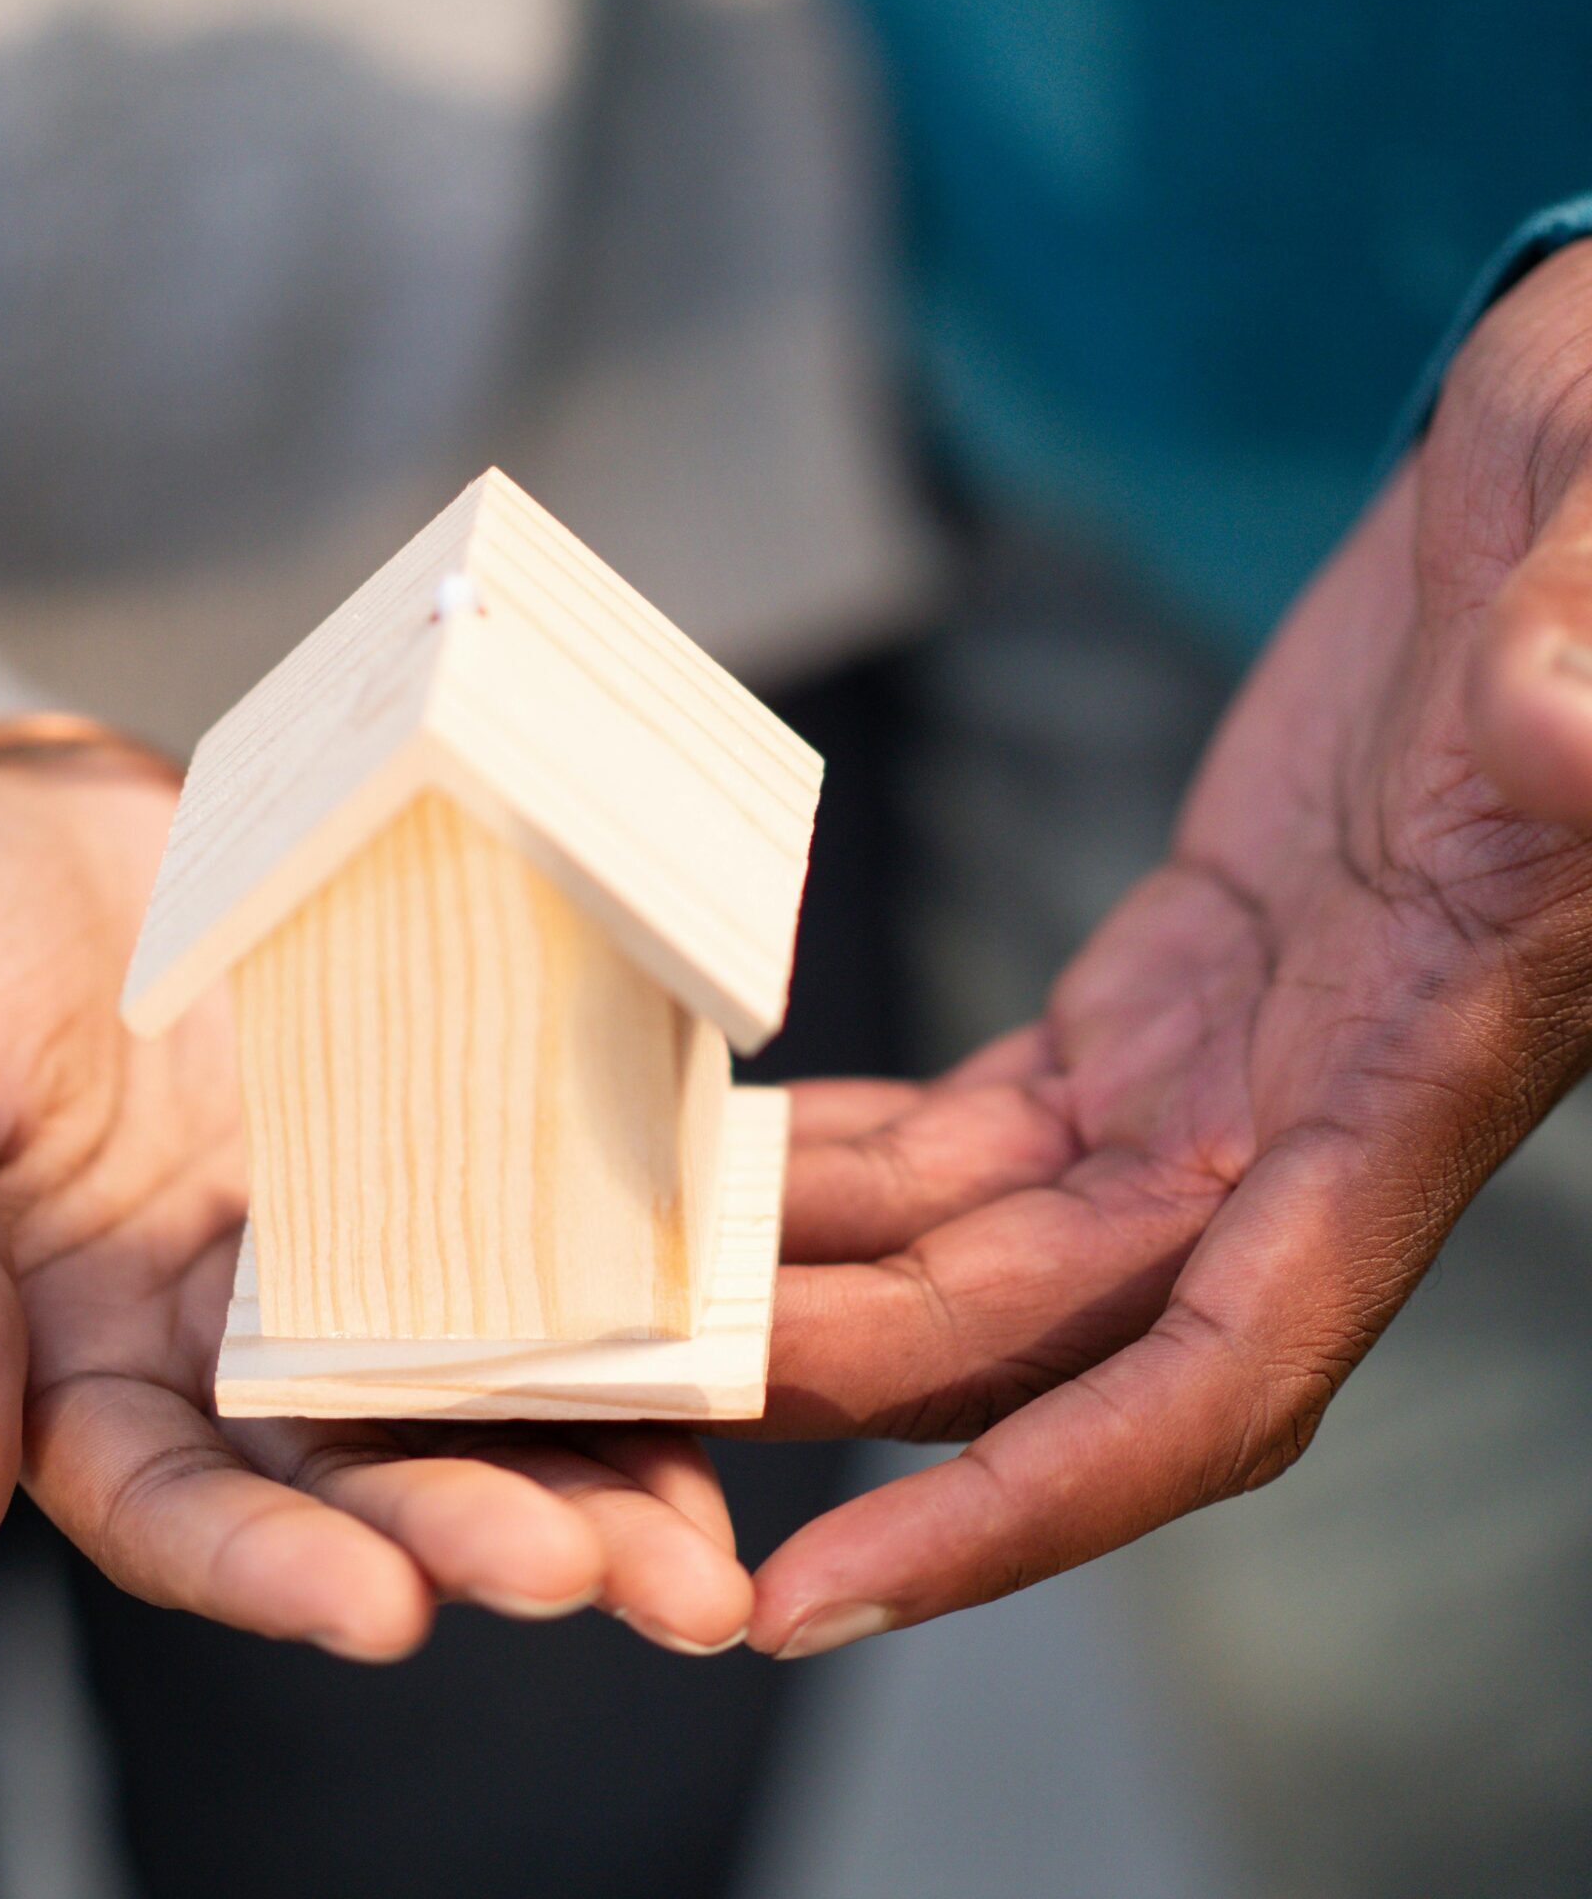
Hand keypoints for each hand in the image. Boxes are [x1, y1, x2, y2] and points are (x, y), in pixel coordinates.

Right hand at [0, 757, 750, 1659]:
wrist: (25, 821)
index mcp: (79, 1363)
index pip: (177, 1510)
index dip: (275, 1571)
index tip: (386, 1613)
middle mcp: (227, 1342)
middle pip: (359, 1480)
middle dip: (479, 1537)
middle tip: (607, 1582)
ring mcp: (341, 1254)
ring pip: (469, 1398)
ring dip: (586, 1479)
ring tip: (696, 1552)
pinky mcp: (427, 1158)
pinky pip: (528, 1252)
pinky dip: (615, 1322)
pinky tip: (707, 1364)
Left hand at [744, 239, 1591, 1658]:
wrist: (1562, 496)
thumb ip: (1585, 674)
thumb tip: (1562, 735)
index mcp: (1403, 1088)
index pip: (1208, 1379)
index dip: (1024, 1505)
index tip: (822, 1589)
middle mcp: (1291, 1129)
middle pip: (1018, 1339)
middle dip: (812, 1396)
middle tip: (594, 1412)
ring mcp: (1205, 1073)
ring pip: (968, 1252)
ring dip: (795, 1296)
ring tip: (608, 1313)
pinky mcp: (1145, 1001)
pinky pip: (961, 1135)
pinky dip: (836, 1171)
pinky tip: (712, 1173)